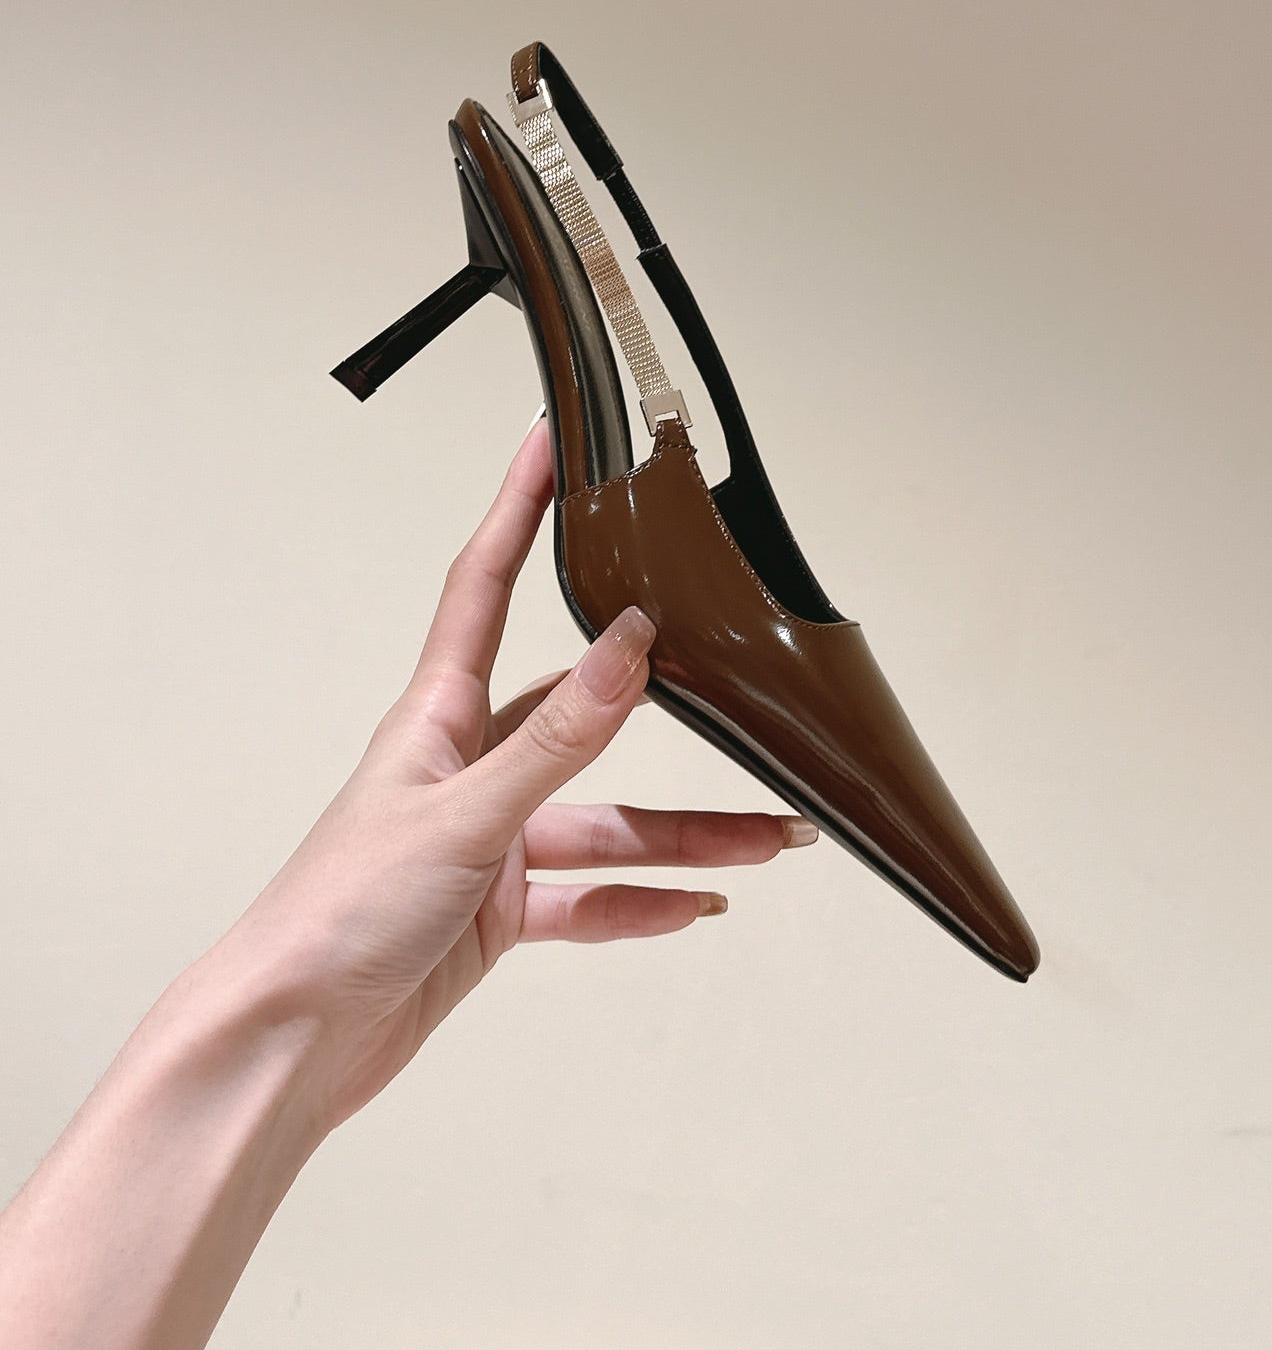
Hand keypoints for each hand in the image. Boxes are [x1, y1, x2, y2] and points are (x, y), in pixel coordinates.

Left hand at [205, 417, 815, 1132]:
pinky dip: (642, 903)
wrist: (289, 1042)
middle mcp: (466, 767)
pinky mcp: (494, 910)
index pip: (484, 586)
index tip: (550, 442)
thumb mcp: (462, 816)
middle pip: (582, 720)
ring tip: (770, 841)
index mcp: (438, 718)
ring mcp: (484, 840)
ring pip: (603, 821)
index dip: (516, 509)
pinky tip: (698, 904)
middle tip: (738, 690)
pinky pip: (587, 898)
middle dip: (665, 711)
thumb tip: (630, 646)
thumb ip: (557, 739)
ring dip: (685, 834)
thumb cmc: (337, 913)